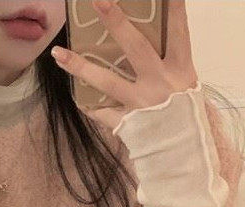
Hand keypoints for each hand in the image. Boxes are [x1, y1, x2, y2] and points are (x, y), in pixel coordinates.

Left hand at [51, 0, 198, 130]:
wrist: (184, 153)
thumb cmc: (186, 115)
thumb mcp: (186, 85)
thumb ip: (169, 64)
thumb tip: (151, 37)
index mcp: (180, 71)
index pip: (178, 32)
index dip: (173, 9)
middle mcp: (160, 84)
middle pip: (136, 48)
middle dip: (117, 22)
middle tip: (98, 0)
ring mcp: (141, 104)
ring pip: (108, 81)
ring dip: (81, 67)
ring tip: (58, 53)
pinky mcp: (128, 124)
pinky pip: (103, 113)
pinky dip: (89, 106)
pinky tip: (77, 97)